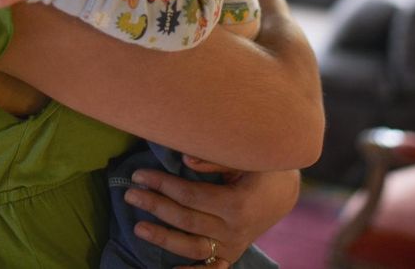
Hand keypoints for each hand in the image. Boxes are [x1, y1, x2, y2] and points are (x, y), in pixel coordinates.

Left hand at [124, 166, 300, 266]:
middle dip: (155, 206)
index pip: (190, 196)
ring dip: (163, 237)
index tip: (140, 175)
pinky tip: (169, 268)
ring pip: (192, 247)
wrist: (284, 192)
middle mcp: (234, 230)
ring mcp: (233, 245)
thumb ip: (213, 160)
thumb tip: (183, 160)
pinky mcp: (231, 254)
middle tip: (130, 193)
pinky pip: (208, 267)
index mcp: (236, 203)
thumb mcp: (242, 158)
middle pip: (186, 220)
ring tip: (138, 227)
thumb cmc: (261, 168)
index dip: (162, 185)